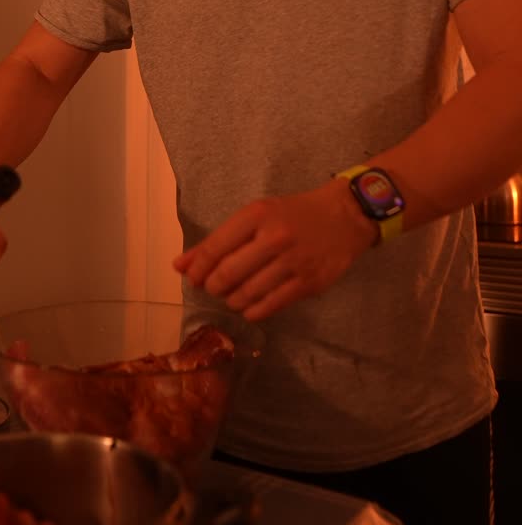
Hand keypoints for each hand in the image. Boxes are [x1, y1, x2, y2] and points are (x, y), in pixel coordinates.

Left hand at [173, 178, 377, 319]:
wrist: (345, 215)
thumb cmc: (294, 214)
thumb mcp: (256, 216)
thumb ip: (217, 241)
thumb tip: (179, 265)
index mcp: (257, 215)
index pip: (215, 247)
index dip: (197, 269)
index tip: (193, 278)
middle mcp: (274, 237)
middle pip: (227, 274)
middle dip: (213, 287)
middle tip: (214, 288)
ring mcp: (293, 262)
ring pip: (247, 294)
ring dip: (232, 300)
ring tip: (233, 296)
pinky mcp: (309, 283)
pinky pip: (270, 306)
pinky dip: (252, 311)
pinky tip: (249, 306)